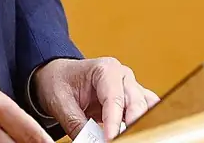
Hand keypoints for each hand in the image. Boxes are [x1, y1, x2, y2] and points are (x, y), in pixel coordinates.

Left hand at [32, 57, 159, 139]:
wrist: (57, 75)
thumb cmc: (58, 82)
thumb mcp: (60, 103)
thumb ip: (76, 124)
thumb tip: (89, 142)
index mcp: (104, 69)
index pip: (114, 99)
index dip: (113, 123)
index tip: (110, 140)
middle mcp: (122, 76)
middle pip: (136, 103)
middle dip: (131, 125)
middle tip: (120, 140)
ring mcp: (130, 87)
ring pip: (146, 108)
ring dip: (141, 123)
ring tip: (130, 137)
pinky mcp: (132, 100)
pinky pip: (146, 111)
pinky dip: (144, 123)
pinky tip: (136, 134)